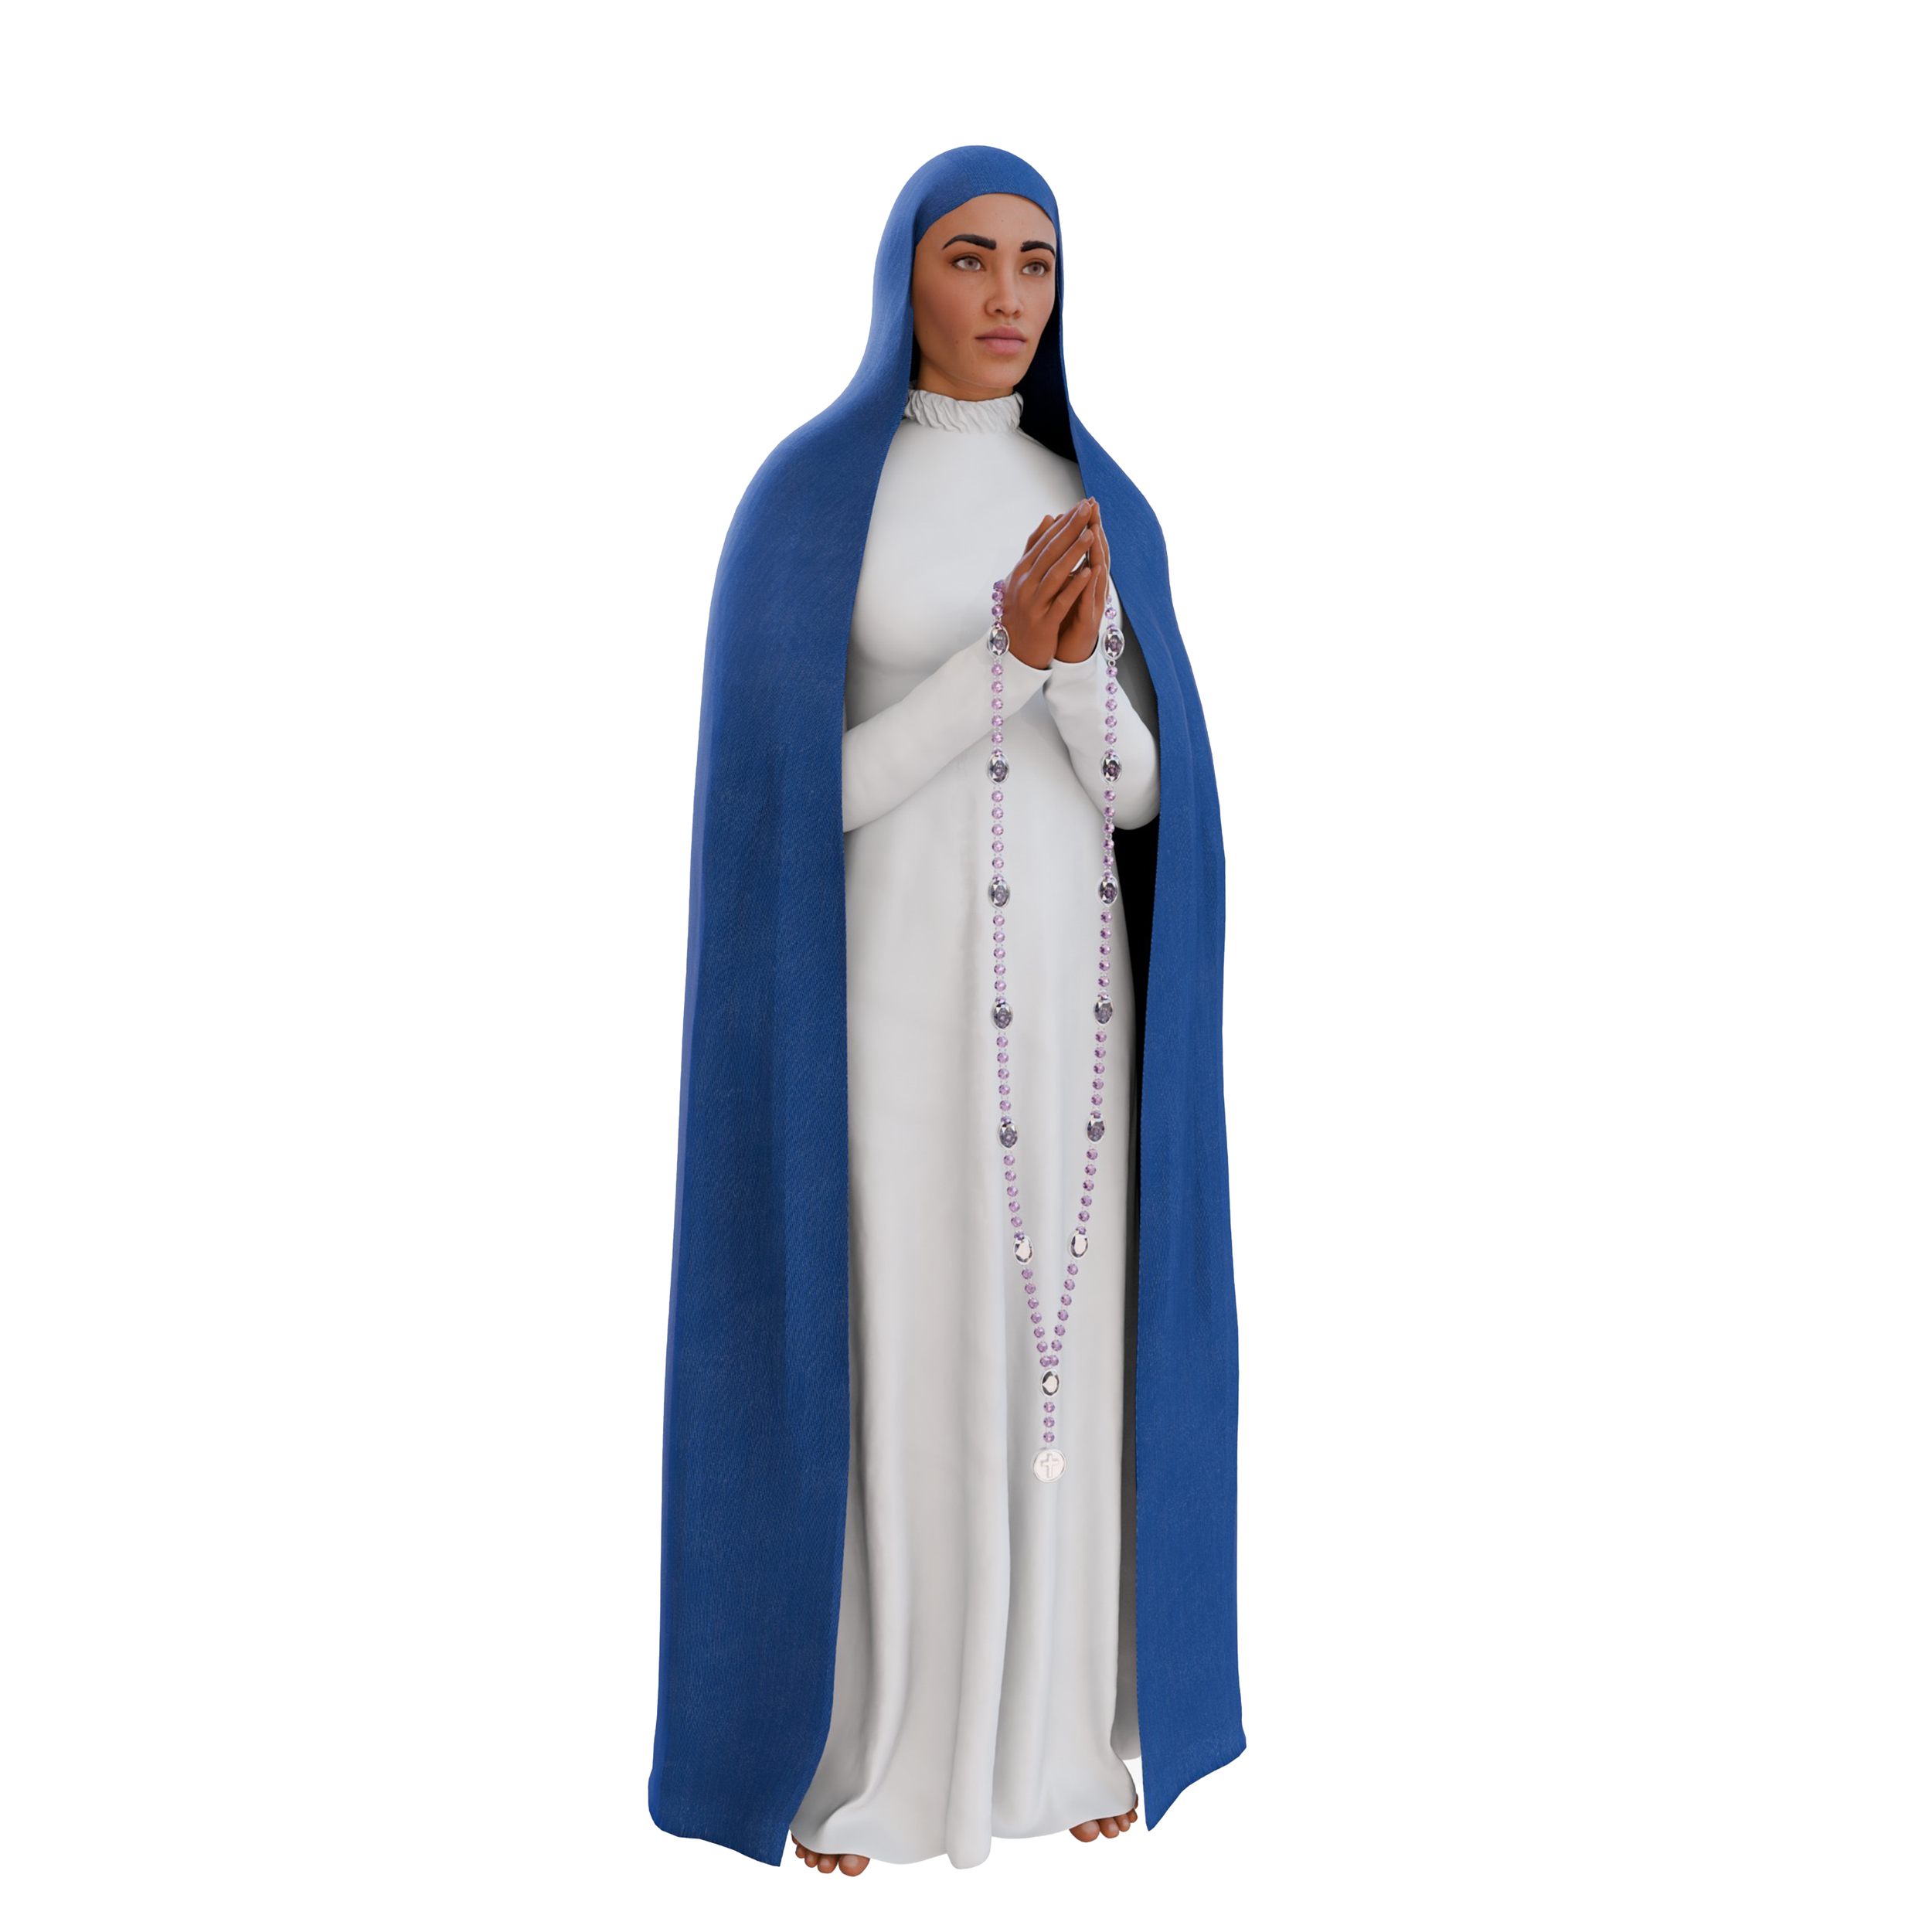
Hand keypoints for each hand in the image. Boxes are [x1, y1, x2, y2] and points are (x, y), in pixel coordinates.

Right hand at [1000, 500, 1099, 669]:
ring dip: (1074, 553)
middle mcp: (1024, 584)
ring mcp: (1033, 602)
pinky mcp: (1043, 621)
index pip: (1045, 541)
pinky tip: (1089, 572)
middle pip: (1050, 551)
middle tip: (1088, 508)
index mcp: (1021, 570)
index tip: (1081, 504)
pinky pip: (1061, 601)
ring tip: (1091, 534)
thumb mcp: (1023, 577)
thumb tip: (1049, 517)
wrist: (1013, 652)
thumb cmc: (1022, 611)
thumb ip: (1035, 548)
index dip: (1064, 522)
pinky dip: (1075, 586)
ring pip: (1055, 573)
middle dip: (1070, 529)